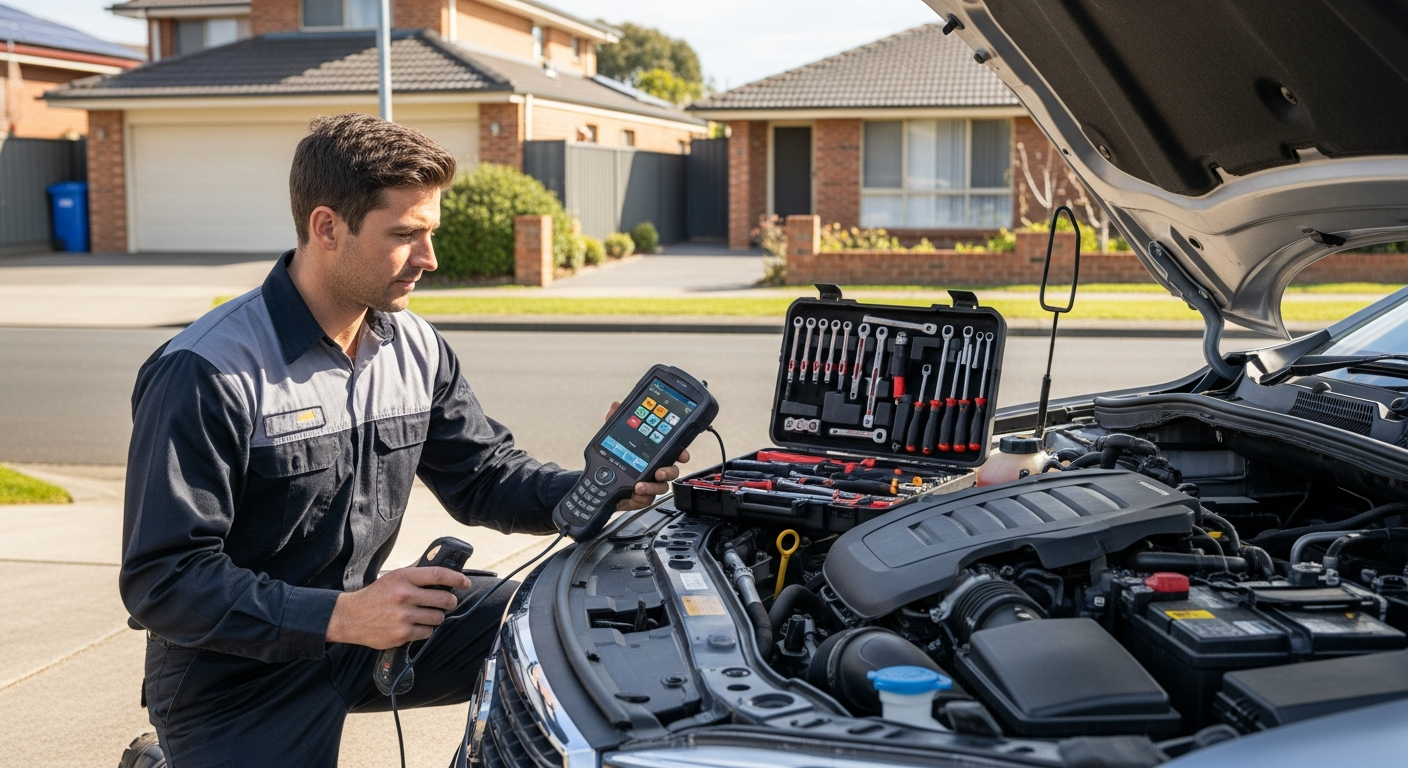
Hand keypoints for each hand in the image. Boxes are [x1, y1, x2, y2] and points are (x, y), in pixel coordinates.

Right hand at [325, 566, 469, 649]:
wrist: (350, 617)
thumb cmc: (375, 596)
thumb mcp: (393, 577)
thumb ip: (416, 574)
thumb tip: (442, 569)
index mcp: (404, 577)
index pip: (439, 575)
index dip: (457, 579)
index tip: (465, 582)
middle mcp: (405, 595)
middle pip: (444, 599)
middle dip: (449, 602)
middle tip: (447, 602)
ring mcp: (404, 616)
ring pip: (438, 618)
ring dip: (435, 617)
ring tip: (424, 614)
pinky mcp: (402, 634)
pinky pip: (427, 632)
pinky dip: (425, 630)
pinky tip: (414, 625)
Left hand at [604, 401, 689, 510]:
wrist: (600, 482)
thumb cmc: (614, 459)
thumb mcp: (612, 438)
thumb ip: (615, 421)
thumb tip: (616, 406)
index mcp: (653, 454)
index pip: (672, 452)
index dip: (681, 453)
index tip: (683, 455)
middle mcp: (654, 469)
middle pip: (671, 471)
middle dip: (668, 472)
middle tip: (659, 472)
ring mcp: (649, 484)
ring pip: (661, 487)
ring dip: (653, 486)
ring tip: (640, 485)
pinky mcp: (641, 497)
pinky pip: (646, 499)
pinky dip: (641, 497)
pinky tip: (633, 493)